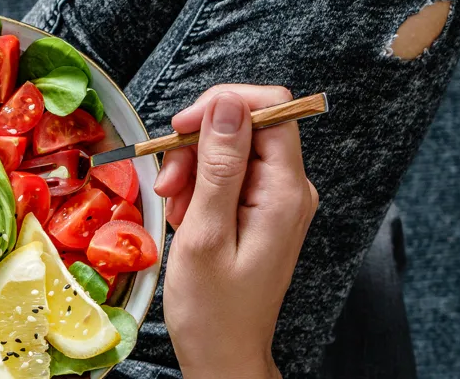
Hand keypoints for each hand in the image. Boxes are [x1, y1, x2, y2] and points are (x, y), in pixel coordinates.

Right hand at [154, 85, 319, 378]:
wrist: (223, 354)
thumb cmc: (213, 309)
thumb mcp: (205, 232)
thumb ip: (219, 165)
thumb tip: (227, 106)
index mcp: (286, 192)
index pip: (272, 109)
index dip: (222, 106)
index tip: (182, 128)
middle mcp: (290, 189)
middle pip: (246, 127)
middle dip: (198, 145)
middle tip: (169, 183)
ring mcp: (276, 200)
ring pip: (230, 151)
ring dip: (193, 170)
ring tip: (176, 210)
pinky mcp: (260, 211)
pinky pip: (228, 177)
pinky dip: (199, 189)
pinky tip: (186, 218)